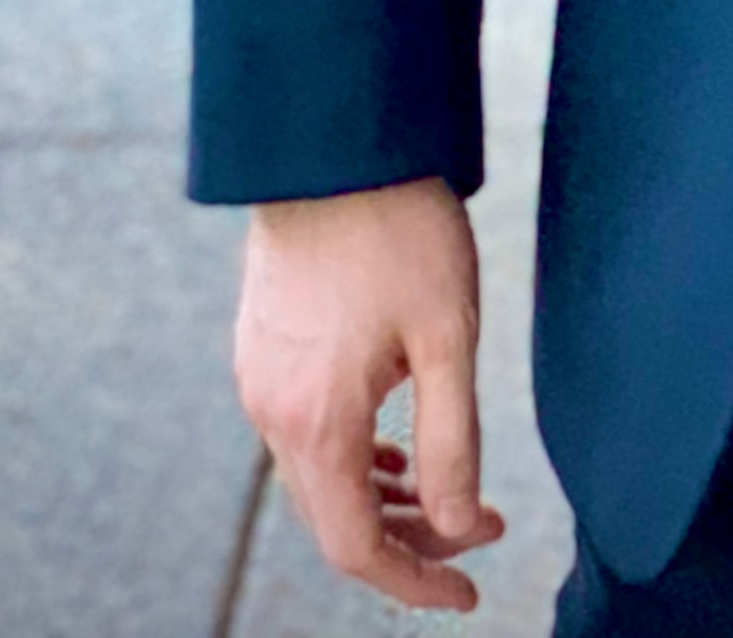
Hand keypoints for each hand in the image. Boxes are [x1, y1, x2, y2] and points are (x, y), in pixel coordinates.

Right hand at [235, 178, 504, 613]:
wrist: (331, 140)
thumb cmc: (400, 227)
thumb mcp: (447, 337)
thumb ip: (451, 444)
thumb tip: (456, 528)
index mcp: (317, 422)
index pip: (357, 549)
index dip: (415, 583)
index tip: (470, 593)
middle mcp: (272, 413)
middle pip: (334, 521)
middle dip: (407, 543)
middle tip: (475, 531)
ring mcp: (257, 380)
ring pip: (316, 479)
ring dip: (379, 500)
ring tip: (443, 494)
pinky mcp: (259, 350)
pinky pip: (301, 434)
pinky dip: (350, 457)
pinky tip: (393, 443)